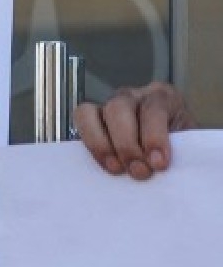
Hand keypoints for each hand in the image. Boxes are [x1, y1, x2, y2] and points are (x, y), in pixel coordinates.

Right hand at [74, 81, 192, 179]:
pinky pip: (80, 120)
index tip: (158, 164)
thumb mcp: (187, 145)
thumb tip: (162, 166)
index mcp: (163, 97)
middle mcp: (133, 96)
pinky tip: (103, 161)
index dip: (154, 137)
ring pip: (91, 113)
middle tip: (137, 171)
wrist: (170, 151)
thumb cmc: (178, 148)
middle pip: (118, 108)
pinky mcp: (92, 118)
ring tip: (116, 169)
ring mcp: (108, 104)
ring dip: (101, 144)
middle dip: (126, 144)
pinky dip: (89, 142)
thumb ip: (178, 149)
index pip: (153, 109)